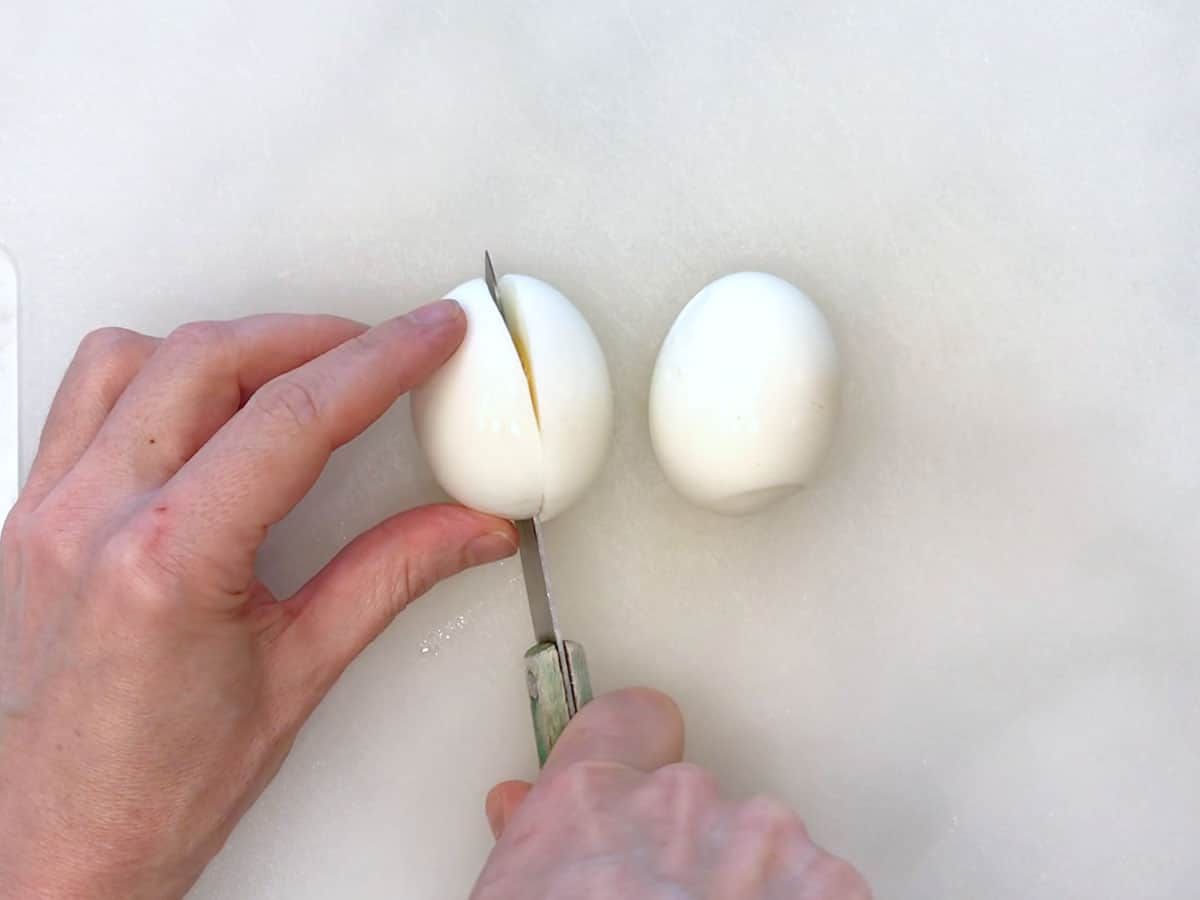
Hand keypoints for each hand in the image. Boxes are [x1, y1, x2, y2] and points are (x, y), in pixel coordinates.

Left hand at [0, 302, 517, 898]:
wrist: (56, 847)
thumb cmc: (154, 790)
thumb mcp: (299, 673)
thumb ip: (391, 577)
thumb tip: (465, 530)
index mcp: (168, 561)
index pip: (294, 417)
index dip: (380, 361)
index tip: (426, 335)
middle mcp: (92, 519)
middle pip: (213, 359)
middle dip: (314, 336)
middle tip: (380, 347)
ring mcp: (47, 511)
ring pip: (133, 356)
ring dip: (229, 345)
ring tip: (295, 366)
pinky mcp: (29, 515)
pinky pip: (84, 395)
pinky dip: (156, 372)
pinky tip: (203, 401)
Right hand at [474, 689, 870, 899]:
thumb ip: (531, 846)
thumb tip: (519, 810)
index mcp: (589, 800)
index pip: (630, 720)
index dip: (636, 752)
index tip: (640, 776)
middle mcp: (680, 800)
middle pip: (693, 800)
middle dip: (683, 852)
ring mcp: (762, 840)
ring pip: (757, 844)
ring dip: (745, 887)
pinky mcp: (832, 886)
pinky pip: (815, 885)